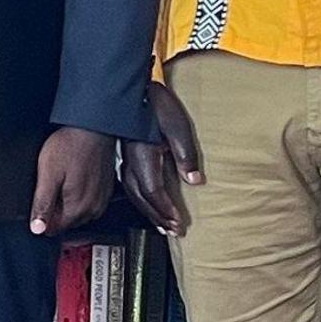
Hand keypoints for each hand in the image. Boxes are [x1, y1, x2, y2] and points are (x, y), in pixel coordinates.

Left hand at [32, 126, 114, 236]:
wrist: (93, 127)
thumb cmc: (71, 145)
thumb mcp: (48, 174)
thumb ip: (42, 203)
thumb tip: (37, 228)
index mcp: (78, 208)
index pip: (54, 229)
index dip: (42, 217)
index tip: (40, 200)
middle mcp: (93, 208)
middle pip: (66, 221)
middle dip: (55, 208)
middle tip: (51, 184)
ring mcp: (101, 199)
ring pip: (78, 212)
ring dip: (68, 201)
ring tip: (64, 178)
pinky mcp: (105, 190)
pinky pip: (89, 201)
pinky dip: (80, 193)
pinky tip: (75, 177)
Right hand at [116, 79, 202, 235]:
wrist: (134, 90)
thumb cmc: (156, 105)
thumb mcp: (178, 128)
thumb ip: (186, 156)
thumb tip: (195, 181)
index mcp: (144, 158)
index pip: (154, 192)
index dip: (166, 210)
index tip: (178, 222)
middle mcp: (131, 163)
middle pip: (142, 199)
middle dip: (158, 217)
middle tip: (172, 231)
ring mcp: (126, 160)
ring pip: (134, 194)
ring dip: (149, 212)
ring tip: (161, 224)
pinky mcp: (125, 157)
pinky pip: (130, 185)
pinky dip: (141, 199)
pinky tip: (147, 202)